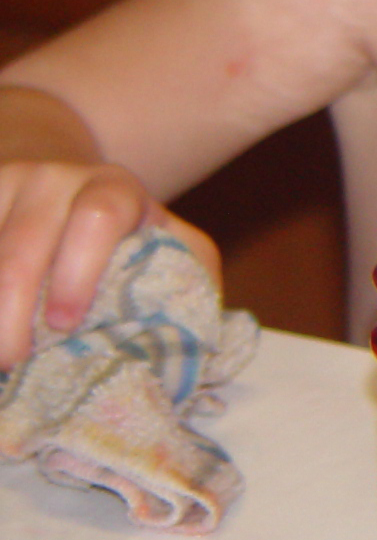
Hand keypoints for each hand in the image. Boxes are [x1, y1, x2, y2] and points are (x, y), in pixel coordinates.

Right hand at [0, 159, 220, 369]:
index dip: (81, 269)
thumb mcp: (165, 244)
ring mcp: (3, 185)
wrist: (60, 186)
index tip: (65, 324)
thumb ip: (185, 279)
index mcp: (113, 189)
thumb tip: (195, 353)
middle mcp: (52, 180)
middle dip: (15, 304)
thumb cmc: (121, 237)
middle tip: (12, 359)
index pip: (101, 214)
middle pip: (26, 241)